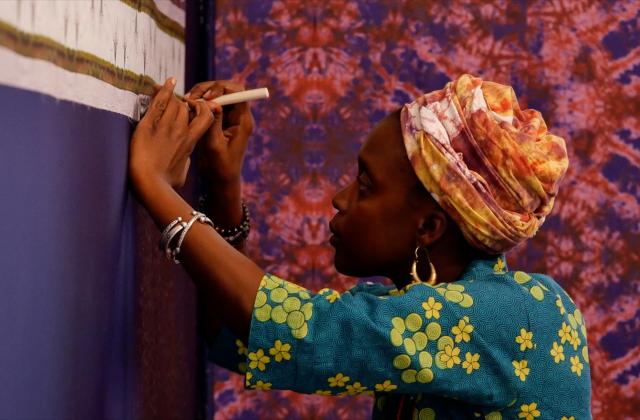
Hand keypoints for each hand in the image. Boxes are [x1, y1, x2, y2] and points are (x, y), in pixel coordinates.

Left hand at [129, 77, 213, 195]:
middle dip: (183, 103)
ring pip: (175, 102)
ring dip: (172, 97)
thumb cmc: (166, 183)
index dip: (202, 109)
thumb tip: (185, 158)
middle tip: (175, 103)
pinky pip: (159, 101)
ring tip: (168, 95)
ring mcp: (166, 126)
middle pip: (187, 107)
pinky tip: (168, 81)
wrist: (150, 183)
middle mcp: (181, 131)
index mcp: (191, 142)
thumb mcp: (182, 172)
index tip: (195, 109)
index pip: (205, 117)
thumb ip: (185, 159)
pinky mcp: (149, 124)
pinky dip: (164, 89)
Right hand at [185, 80, 254, 184]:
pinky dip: (199, 101)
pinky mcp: (220, 120)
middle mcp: (238, 116)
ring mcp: (229, 117)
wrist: (220, 179)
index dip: (223, 89)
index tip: (207, 97)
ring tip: (188, 101)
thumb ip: (214, 123)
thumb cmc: (220, 167)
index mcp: (243, 121)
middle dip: (209, 89)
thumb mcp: (214, 145)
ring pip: (218, 94)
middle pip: (228, 89)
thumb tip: (212, 103)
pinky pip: (211, 103)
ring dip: (202, 94)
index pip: (239, 93)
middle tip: (192, 97)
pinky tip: (188, 106)